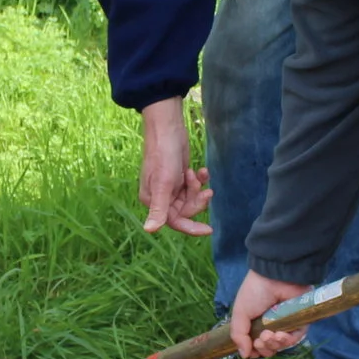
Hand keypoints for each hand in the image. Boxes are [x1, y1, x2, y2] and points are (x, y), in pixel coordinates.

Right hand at [139, 97, 211, 235]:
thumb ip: (159, 209)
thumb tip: (149, 230)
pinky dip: (200, 179)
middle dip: (197, 201)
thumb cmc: (163, 156)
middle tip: (206, 191)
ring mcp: (170, 186)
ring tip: (198, 174)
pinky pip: (193, 186)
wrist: (168, 129)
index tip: (209, 230)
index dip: (191, 227)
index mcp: (153, 201)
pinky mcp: (179, 177)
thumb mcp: (163, 184)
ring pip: (190, 198)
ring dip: (198, 187)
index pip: (175, 222)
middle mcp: (161, 196)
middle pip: (185, 210)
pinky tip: (202, 170)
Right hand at [228, 270, 310, 358]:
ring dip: (275, 344)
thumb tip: (244, 355)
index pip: (258, 347)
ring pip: (282, 346)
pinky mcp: (300, 321)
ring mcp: (286, 324)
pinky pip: (296, 338)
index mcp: (257, 324)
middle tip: (261, 338)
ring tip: (269, 334)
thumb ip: (239, 335)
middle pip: (270, 349)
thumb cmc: (255, 292)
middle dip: (265, 348)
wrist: (273, 277)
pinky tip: (280, 334)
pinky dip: (288, 340)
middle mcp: (272, 326)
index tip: (252, 347)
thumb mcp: (240, 313)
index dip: (255, 351)